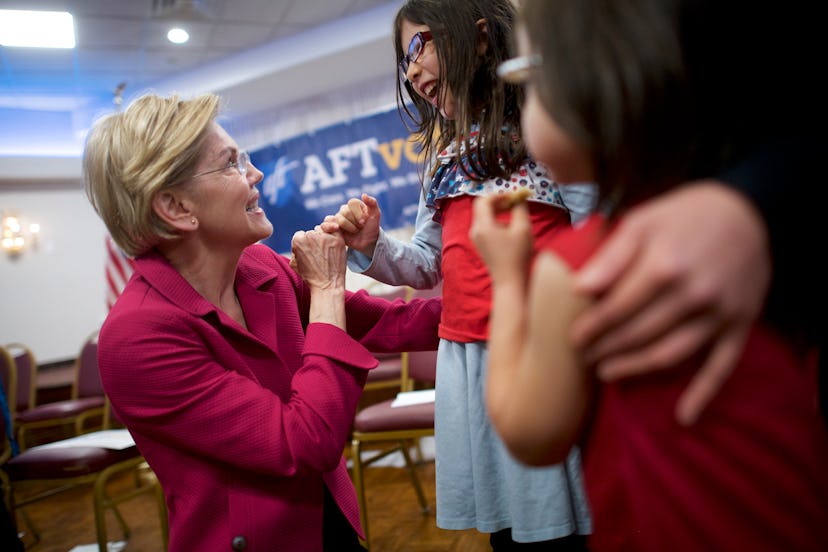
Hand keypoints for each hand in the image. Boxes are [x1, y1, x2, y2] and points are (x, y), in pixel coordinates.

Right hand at [290, 228, 346, 290]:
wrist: (327, 285)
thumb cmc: (311, 277)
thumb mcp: (294, 264)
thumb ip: (293, 250)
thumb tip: (297, 240)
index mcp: (298, 240)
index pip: (301, 235)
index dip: (305, 244)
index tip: (309, 253)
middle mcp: (310, 236)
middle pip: (312, 232)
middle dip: (314, 240)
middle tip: (319, 255)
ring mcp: (324, 236)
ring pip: (323, 230)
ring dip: (324, 237)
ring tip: (326, 253)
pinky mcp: (337, 238)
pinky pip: (335, 229)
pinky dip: (335, 232)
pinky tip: (334, 243)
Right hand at [319, 193, 381, 256]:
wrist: (368, 242)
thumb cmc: (372, 227)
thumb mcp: (376, 214)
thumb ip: (372, 203)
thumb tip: (363, 195)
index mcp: (354, 205)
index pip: (352, 203)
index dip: (358, 213)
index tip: (364, 221)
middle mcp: (344, 210)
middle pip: (344, 212)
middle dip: (354, 222)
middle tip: (360, 227)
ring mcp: (338, 219)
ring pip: (338, 219)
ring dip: (349, 227)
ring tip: (355, 231)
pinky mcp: (333, 228)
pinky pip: (325, 225)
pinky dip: (329, 226)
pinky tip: (337, 229)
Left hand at [469, 194, 532, 284]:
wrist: (510, 281)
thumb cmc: (517, 256)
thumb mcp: (522, 229)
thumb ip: (520, 209)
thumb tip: (519, 198)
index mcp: (483, 226)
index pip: (484, 200)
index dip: (498, 195)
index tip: (513, 196)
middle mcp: (475, 231)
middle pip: (482, 208)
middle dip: (497, 202)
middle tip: (513, 203)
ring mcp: (476, 239)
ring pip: (484, 216)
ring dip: (497, 211)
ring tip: (514, 215)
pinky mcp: (481, 245)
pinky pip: (485, 226)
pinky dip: (496, 221)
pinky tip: (509, 229)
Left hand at [571, 182, 769, 424]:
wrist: (748, 210)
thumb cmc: (684, 215)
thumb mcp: (643, 221)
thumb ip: (611, 256)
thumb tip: (578, 288)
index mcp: (664, 266)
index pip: (617, 308)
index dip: (592, 327)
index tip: (572, 338)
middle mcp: (693, 293)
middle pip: (639, 334)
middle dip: (606, 349)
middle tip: (583, 358)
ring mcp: (720, 313)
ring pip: (670, 354)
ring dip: (635, 368)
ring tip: (607, 373)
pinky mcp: (740, 325)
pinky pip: (722, 366)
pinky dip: (704, 393)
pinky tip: (684, 416)